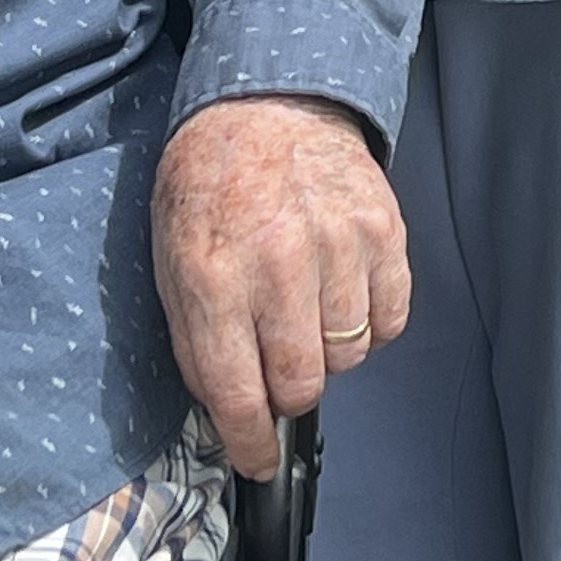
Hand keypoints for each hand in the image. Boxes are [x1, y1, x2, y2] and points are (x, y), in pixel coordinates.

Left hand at [152, 94, 408, 477]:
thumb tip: (224, 410)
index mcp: (212, 274)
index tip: (257, 459)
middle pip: (301, 383)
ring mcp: (338, 244)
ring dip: (327, 350)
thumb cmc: (211, 182)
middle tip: (277, 364)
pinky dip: (369, 322)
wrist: (268, 101)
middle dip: (287, 391)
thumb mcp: (171, 258)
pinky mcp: (383, 230)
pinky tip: (343, 293)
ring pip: (348, 355)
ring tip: (306, 308)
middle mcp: (277, 263)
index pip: (236, 392)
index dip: (248, 442)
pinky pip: (390, 319)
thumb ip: (194, 338)